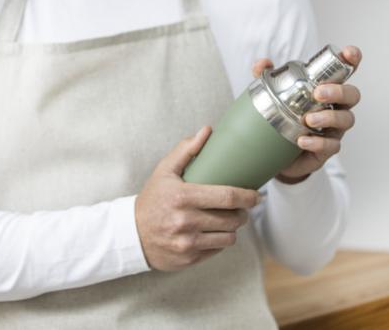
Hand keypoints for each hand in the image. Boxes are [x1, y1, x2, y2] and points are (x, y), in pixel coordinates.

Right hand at [135, 126, 259, 270]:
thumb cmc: (153, 198)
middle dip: (243, 212)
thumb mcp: (165, 170)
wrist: (132, 233)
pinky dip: (221, 241)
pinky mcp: (188, 258)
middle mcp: (185, 221)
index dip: (247, 196)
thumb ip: (186, 149)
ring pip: (228, 237)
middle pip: (231, 218)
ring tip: (231, 219)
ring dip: (234, 228)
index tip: (256, 194)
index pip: (226, 197)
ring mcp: (187, 242)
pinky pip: (217, 250)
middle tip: (243, 207)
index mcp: (182, 196)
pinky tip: (216, 232)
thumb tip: (207, 130)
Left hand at [252, 46, 361, 183]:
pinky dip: (318, 143)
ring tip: (308, 119)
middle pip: (352, 95)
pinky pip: (332, 146)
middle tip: (318, 93)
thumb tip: (262, 63)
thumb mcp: (270, 94)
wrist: (275, 152)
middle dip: (339, 91)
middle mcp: (335, 107)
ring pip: (347, 120)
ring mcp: (334, 128)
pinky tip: (303, 140)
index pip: (344, 71)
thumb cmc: (281, 116)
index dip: (351, 60)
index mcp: (325, 88)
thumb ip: (266, 76)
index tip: (349, 54)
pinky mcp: (327, 149)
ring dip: (329, 117)